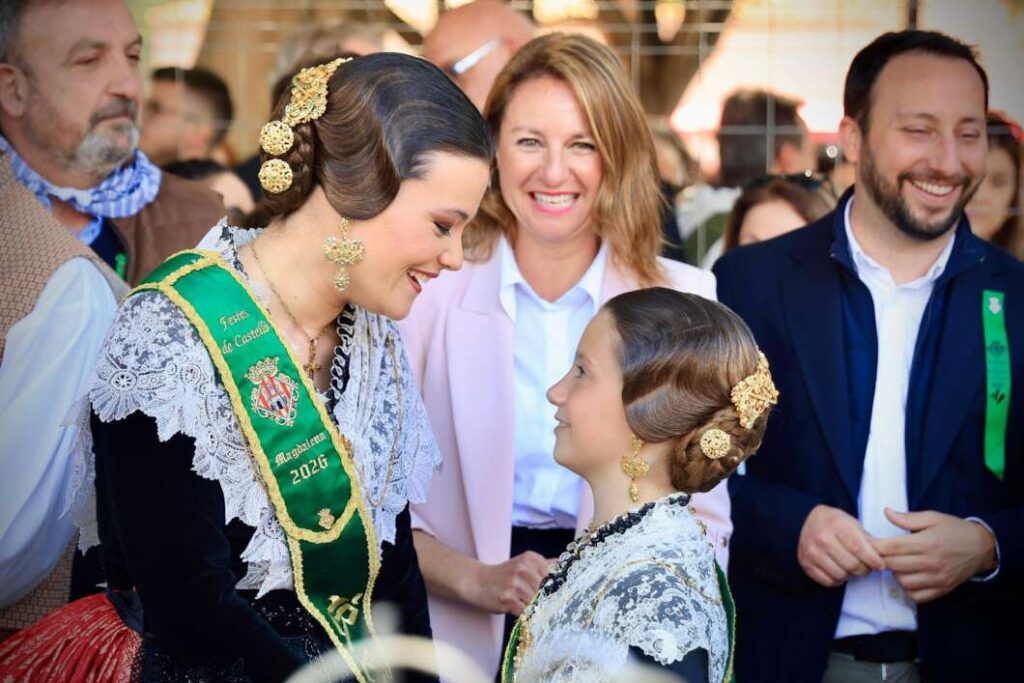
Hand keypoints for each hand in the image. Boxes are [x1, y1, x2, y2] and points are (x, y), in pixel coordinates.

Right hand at [467, 551, 553, 615]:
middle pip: (546, 590)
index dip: (556, 587)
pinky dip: (526, 614)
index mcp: (530, 558)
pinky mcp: (508, 599)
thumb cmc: (504, 575)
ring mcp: (515, 584)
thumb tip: (563, 565)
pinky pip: (526, 611)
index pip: (554, 574)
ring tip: (527, 605)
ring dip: (535, 607)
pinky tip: (520, 610)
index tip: (555, 593)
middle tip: (541, 603)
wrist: (478, 582)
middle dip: (545, 599)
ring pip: (537, 602)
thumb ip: (544, 564)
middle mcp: (523, 568)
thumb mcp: (523, 564)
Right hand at [798, 505, 885, 586]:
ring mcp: (812, 552)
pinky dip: (838, 579)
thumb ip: (868, 540)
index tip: (879, 565)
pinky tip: (839, 570)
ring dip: (851, 575)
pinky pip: (828, 581)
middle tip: (866, 566)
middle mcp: (822, 538)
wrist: (808, 519)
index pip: (859, 549)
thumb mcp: (853, 524)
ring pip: (841, 575)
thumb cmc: (835, 522)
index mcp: (837, 525)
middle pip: (852, 565)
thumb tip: (884, 558)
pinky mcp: (806, 563)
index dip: (873, 561)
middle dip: (864, 569)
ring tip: (852, 567)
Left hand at [872, 508, 996, 603]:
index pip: (892, 547)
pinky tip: (908, 576)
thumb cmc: (954, 530)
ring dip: (894, 573)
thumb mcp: (933, 518)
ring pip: (903, 582)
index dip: (875, 546)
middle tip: (878, 554)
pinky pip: (917, 596)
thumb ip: (908, 518)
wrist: (982, 548)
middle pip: (894, 565)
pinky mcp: (942, 589)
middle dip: (881, 559)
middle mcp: (931, 563)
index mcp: (927, 542)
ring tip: (896, 563)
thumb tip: (886, 512)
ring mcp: (937, 578)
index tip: (866, 543)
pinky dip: (908, 588)